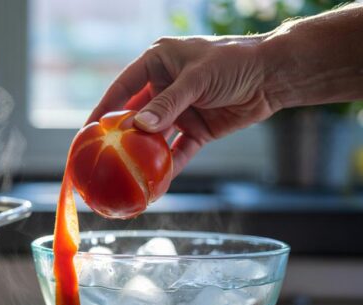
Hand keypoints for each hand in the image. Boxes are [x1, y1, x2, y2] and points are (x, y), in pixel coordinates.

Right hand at [87, 35, 273, 176]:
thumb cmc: (235, 61)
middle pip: (135, 117)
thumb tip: (138, 127)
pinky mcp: (197, 130)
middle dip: (119, 139)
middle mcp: (164, 87)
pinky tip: (158, 184)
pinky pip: (178, 151)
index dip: (103, 109)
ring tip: (125, 177)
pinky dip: (169, 167)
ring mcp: (180, 110)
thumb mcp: (198, 78)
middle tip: (99, 159)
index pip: (122, 88)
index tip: (86, 131)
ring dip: (143, 157)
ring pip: (155, 138)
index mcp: (157, 63)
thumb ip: (168, 103)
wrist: (276, 75)